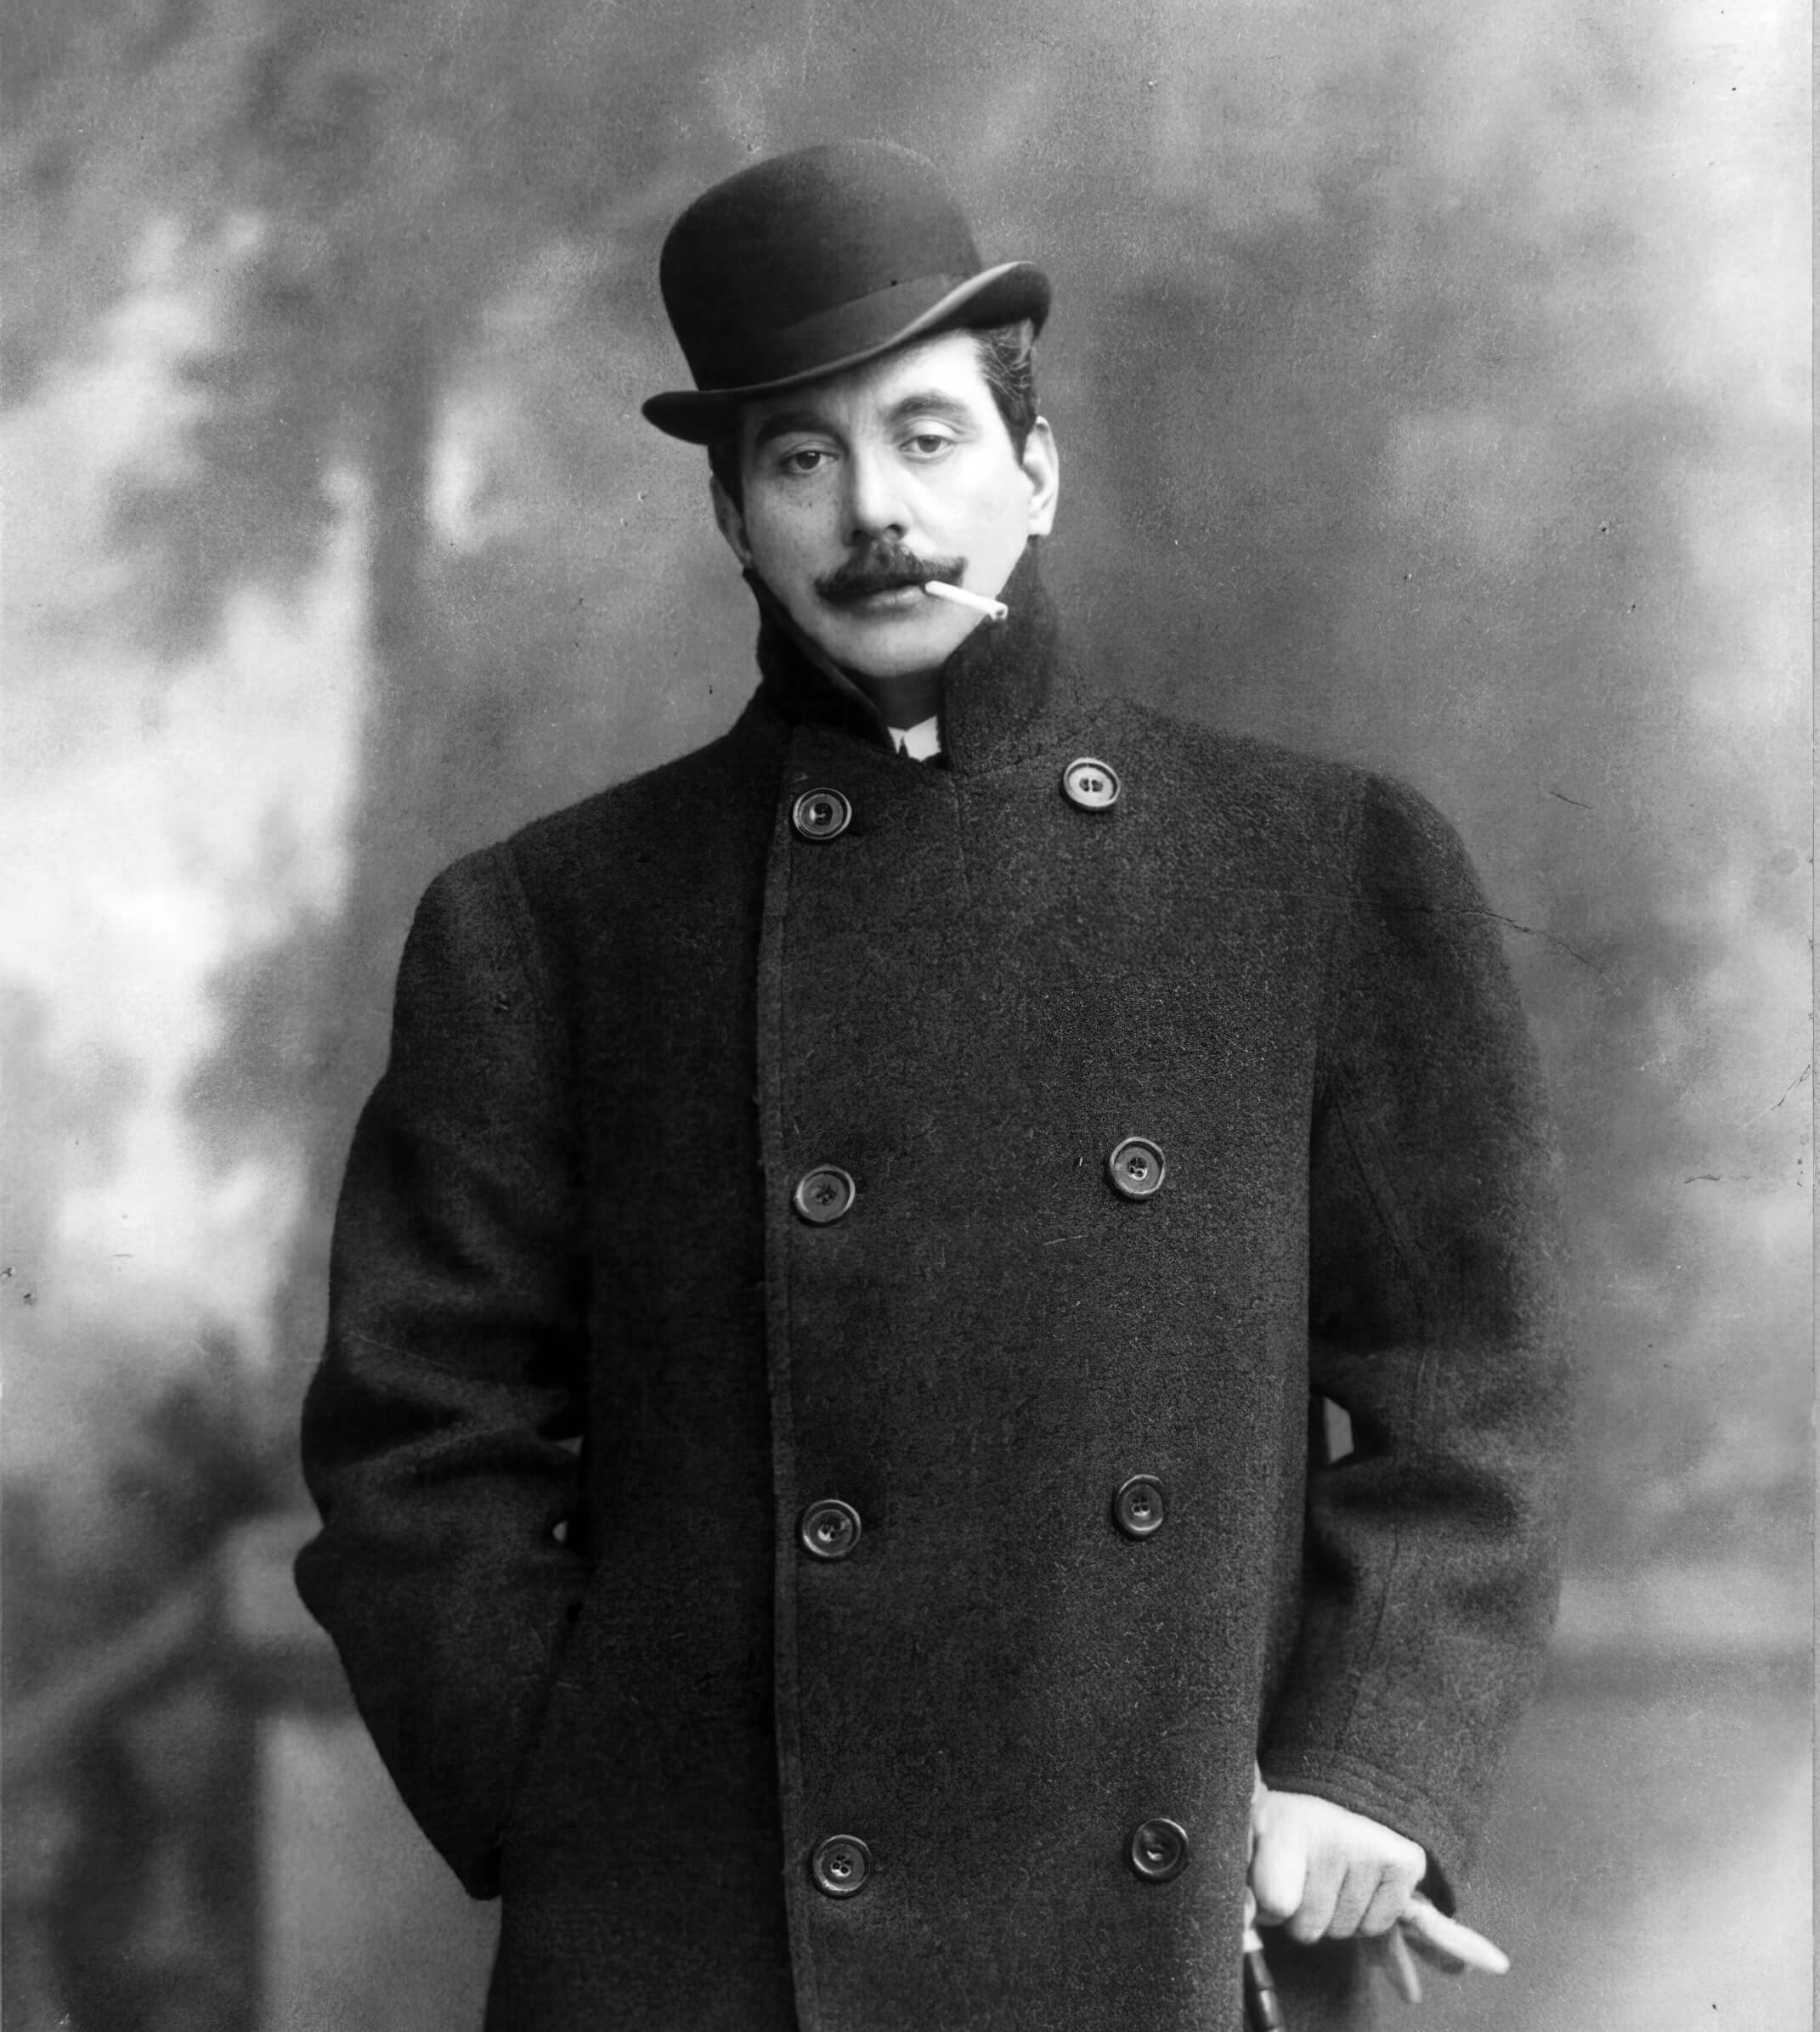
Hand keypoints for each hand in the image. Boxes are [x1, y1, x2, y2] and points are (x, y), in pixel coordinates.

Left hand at [1247, 1782, 1425, 1944]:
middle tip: (1304, 1872)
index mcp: (1286, 1824)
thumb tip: (1245, 1925)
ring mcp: (1374, 1850)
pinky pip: (1375, 1926)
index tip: (1270, 1880)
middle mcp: (1334, 1836)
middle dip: (1301, 1912)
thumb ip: (1241, 1881)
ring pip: (1341, 1931)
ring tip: (1331, 1869)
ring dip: (1333, 1912)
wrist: (1347, 1777)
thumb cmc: (1290, 1818)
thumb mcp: (1252, 1835)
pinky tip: (1358, 1876)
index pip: (1276, 1904)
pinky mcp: (1406, 1863)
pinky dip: (1365, 1913)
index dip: (1269, 1905)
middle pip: (1308, 1928)